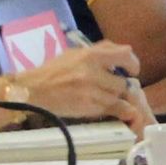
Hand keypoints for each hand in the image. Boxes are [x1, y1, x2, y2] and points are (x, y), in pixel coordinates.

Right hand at [22, 43, 153, 128]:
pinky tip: (117, 112)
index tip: (132, 71)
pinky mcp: (88, 106)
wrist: (32, 90)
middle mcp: (93, 71)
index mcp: (90, 54)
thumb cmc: (53, 71)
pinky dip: (118, 111)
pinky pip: (112, 109)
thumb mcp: (74, 54)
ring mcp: (91, 90)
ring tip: (108, 99)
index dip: (133, 63)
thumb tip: (123, 54)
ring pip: (118, 97)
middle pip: (122, 82)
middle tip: (114, 90)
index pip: (124, 54)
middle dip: (120, 87)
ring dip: (116, 99)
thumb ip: (99, 52)